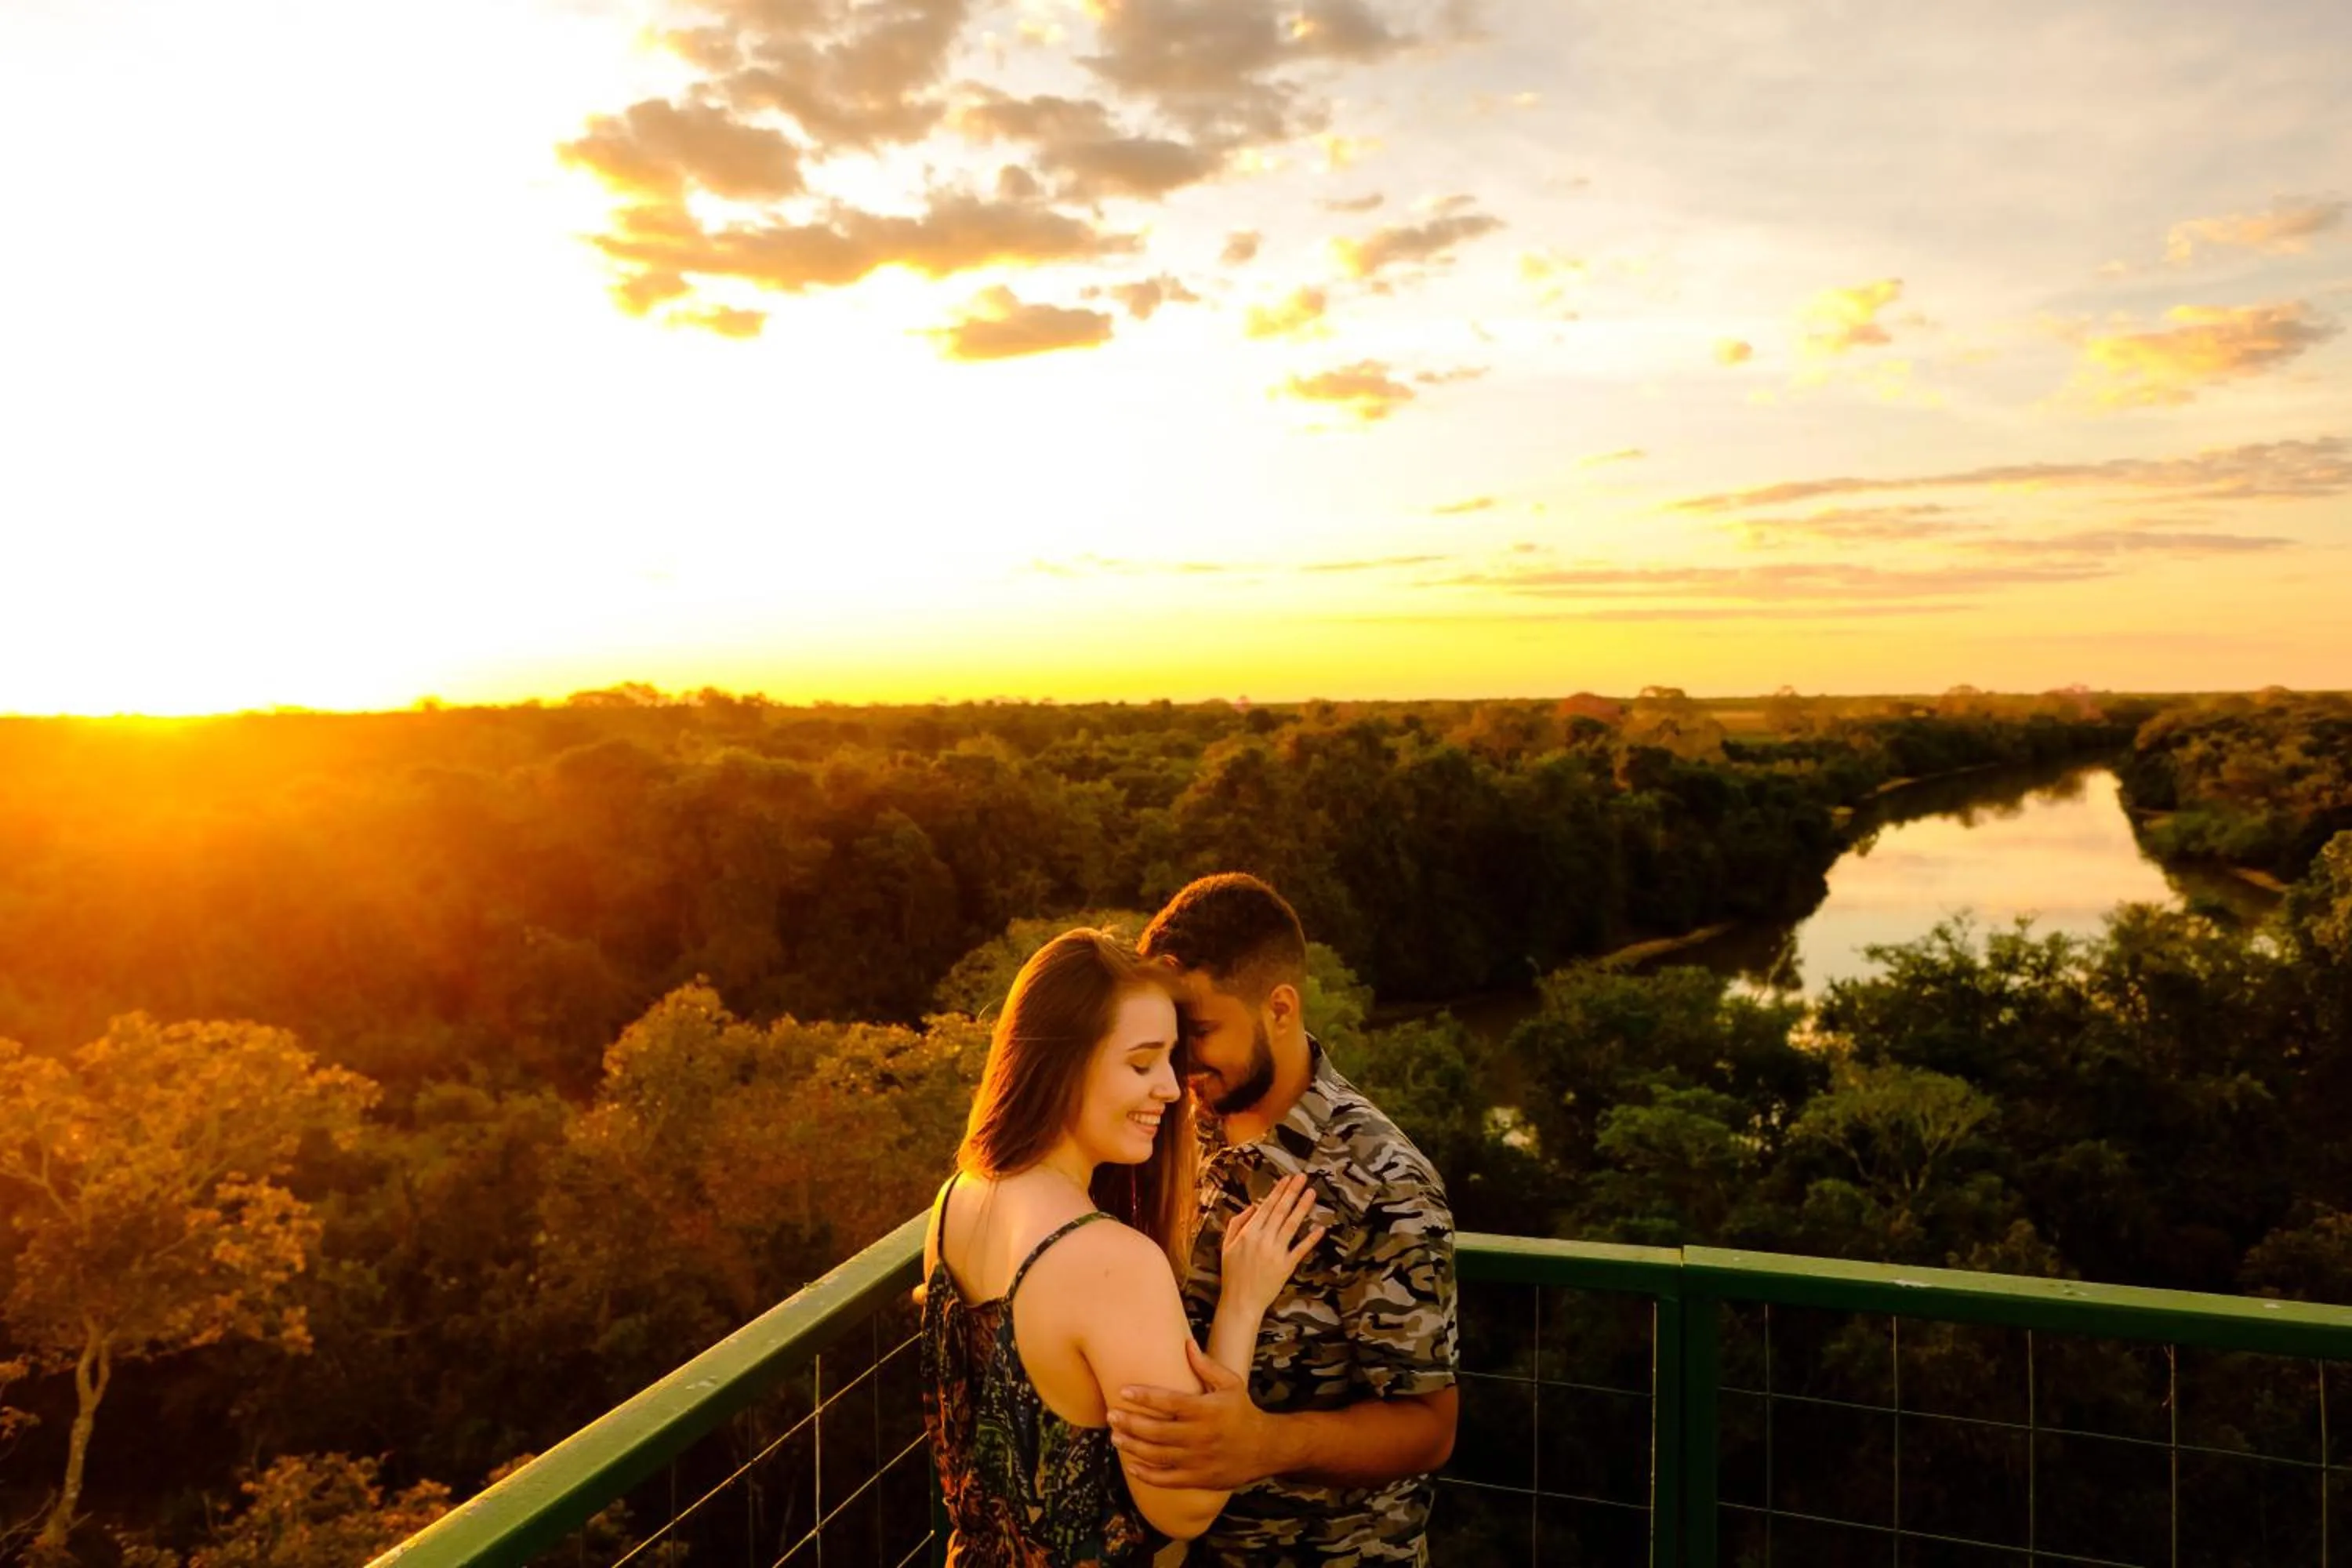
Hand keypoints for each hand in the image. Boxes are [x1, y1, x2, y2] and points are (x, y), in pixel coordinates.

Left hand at [1110, 1339, 1276, 1490]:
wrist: (1264, 1448)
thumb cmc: (1243, 1411)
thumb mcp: (1230, 1383)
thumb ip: (1206, 1365)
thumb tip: (1186, 1344)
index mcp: (1205, 1410)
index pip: (1168, 1402)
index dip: (1144, 1397)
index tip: (1123, 1391)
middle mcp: (1199, 1436)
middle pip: (1156, 1430)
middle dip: (1130, 1423)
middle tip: (1111, 1415)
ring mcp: (1197, 1460)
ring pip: (1157, 1455)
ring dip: (1133, 1446)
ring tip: (1115, 1436)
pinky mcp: (1197, 1478)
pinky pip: (1167, 1479)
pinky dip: (1147, 1475)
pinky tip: (1131, 1466)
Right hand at [1219, 1173, 1325, 1317]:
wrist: (1241, 1301)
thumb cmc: (1232, 1273)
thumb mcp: (1227, 1245)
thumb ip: (1237, 1223)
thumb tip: (1253, 1207)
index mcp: (1249, 1233)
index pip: (1266, 1207)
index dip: (1278, 1191)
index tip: (1287, 1178)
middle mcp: (1264, 1239)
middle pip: (1281, 1211)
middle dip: (1292, 1192)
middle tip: (1303, 1177)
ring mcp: (1276, 1252)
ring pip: (1292, 1225)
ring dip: (1303, 1207)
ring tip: (1311, 1193)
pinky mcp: (1287, 1266)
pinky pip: (1301, 1249)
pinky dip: (1311, 1239)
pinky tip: (1320, 1228)